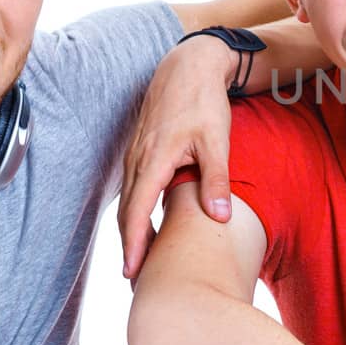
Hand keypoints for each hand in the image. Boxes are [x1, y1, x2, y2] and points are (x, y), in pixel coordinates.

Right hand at [119, 36, 237, 277]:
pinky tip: (143, 224)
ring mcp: (136, 154)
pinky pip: (132, 187)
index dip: (134, 244)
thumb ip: (216, 180)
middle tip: (134, 278)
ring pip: (128, 200)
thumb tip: (218, 217)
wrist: (188, 66)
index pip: (137, 211)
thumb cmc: (204, 102)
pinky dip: (133, 211)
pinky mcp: (140, 150)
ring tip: (138, 259)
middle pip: (127, 211)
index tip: (132, 272)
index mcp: (154, 159)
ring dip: (130, 230)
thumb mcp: (216, 141)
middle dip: (129, 246)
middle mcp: (138, 159)